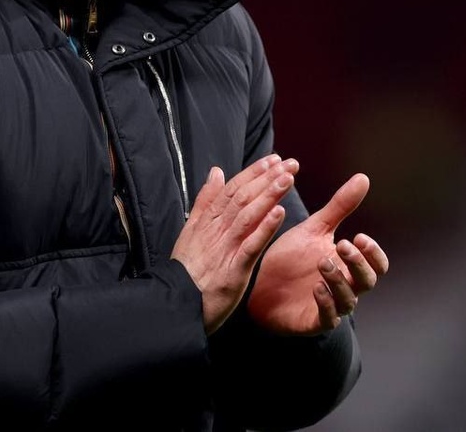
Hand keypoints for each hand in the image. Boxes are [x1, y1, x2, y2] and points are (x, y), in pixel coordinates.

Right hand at [171, 154, 297, 333]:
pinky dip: (264, 228)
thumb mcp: (190, 231)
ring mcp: (225, 249)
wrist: (175, 304)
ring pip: (248, 216)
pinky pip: (251, 246)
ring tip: (287, 180)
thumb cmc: (185, 270)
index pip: (233, 189)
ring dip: (268, 196)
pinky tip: (279, 213)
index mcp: (208, 221)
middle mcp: (217, 230)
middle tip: (290, 164)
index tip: (274, 160)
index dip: (254, 173)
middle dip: (267, 178)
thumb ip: (204, 201)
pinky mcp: (233, 269)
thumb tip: (216, 172)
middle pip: (243, 197)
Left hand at [247, 172, 388, 334]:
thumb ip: (340, 207)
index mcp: (348, 266)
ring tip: (323, 263)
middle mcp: (345, 287)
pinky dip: (326, 303)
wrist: (257, 283)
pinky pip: (328, 318)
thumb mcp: (314, 228)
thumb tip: (364, 178)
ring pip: (349, 299)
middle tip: (342, 245)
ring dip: (339, 280)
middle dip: (358, 263)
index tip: (358, 236)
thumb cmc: (290, 257)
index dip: (372, 253)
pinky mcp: (313, 321)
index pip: (377, 264)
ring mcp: (331, 306)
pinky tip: (317, 288)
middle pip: (368, 281)